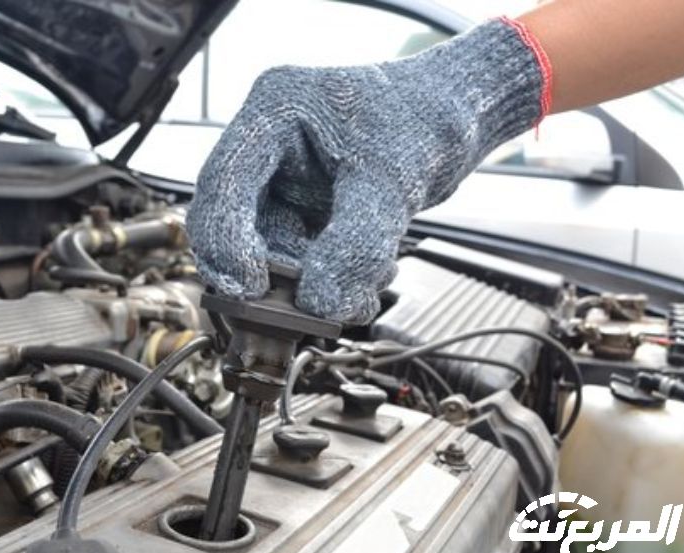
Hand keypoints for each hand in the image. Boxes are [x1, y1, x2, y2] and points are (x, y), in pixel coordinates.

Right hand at [186, 19, 544, 323]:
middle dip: (271, 272)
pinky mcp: (306, 206)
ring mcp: (286, 178)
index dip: (226, 240)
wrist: (460, 116)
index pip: (223, 181)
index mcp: (274, 110)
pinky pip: (299, 256)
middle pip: (236, 221)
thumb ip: (355, 244)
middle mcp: (269, 146)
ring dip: (309, 283)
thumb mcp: (391, 183)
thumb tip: (319, 306)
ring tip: (361, 292)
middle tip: (297, 311)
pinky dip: (329, 279)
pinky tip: (366, 283)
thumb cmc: (426, 119)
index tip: (249, 289)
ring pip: (270, 248)